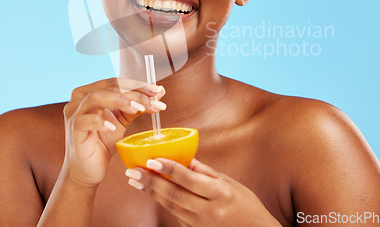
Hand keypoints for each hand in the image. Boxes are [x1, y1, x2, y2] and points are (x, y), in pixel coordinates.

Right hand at [62, 78, 165, 187]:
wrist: (88, 170)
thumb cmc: (102, 142)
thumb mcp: (121, 120)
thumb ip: (136, 105)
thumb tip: (159, 92)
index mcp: (90, 92)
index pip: (115, 82)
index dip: (137, 84)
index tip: (157, 90)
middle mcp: (79, 99)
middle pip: (109, 88)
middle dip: (135, 93)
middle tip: (154, 101)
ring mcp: (74, 114)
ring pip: (96, 98)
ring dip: (120, 101)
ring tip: (138, 109)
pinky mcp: (74, 130)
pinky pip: (86, 121)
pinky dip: (101, 121)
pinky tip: (113, 127)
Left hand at [125, 158, 279, 226]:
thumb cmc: (247, 206)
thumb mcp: (230, 184)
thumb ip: (206, 172)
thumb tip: (185, 158)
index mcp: (220, 193)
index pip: (189, 179)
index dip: (169, 168)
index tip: (152, 159)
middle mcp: (209, 210)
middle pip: (174, 194)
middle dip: (151, 181)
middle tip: (133, 171)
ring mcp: (201, 224)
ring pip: (171, 206)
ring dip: (152, 192)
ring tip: (136, 180)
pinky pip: (177, 215)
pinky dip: (164, 203)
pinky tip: (153, 193)